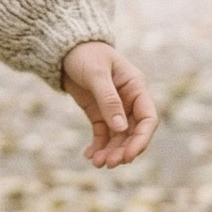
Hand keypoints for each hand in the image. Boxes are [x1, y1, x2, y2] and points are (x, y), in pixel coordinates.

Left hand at [60, 41, 158, 169]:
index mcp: (135, 87)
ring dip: (110, 151)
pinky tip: (89, 155)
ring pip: (118, 137)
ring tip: (97, 163)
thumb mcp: (96, 73)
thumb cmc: (84, 53)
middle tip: (109, 163)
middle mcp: (128, 100)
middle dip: (123, 150)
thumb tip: (121, 128)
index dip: (141, 139)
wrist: (63, 48)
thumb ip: (109, 99)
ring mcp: (113, 108)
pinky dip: (98, 146)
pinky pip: (102, 134)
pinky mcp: (98, 113)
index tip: (129, 155)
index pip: (148, 118)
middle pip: (133, 132)